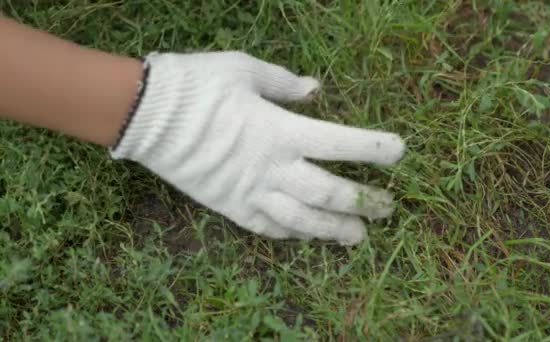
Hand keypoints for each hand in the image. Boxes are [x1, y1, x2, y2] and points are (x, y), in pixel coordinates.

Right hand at [111, 51, 403, 244]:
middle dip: (363, 201)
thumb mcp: (244, 70)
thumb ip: (284, 83)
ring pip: (301, 221)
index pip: (340, 143)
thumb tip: (314, 90)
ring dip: (333, 231)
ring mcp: (250, 192)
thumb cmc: (197, 84)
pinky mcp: (229, 206)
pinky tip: (305, 236)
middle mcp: (272, 168)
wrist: (146, 114)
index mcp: (280, 130)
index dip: (374, 149)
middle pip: (328, 193)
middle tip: (387, 207)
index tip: (399, 152)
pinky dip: (289, 234)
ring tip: (357, 238)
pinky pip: (265, 227)